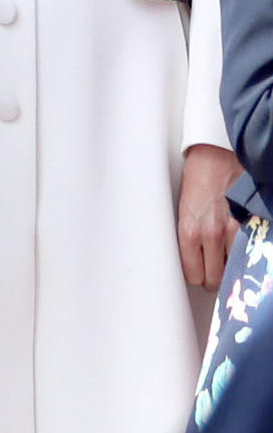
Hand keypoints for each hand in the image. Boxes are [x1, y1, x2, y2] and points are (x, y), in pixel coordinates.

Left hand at [177, 142, 240, 289]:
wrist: (214, 153)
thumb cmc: (196, 177)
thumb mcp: (183, 210)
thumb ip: (190, 238)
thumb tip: (194, 259)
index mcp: (189, 232)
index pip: (193, 276)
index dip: (197, 274)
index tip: (199, 269)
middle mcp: (211, 234)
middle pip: (214, 279)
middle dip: (214, 275)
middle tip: (214, 265)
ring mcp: (233, 229)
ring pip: (233, 268)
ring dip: (230, 264)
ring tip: (226, 253)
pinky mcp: (249, 221)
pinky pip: (248, 249)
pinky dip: (244, 250)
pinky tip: (238, 242)